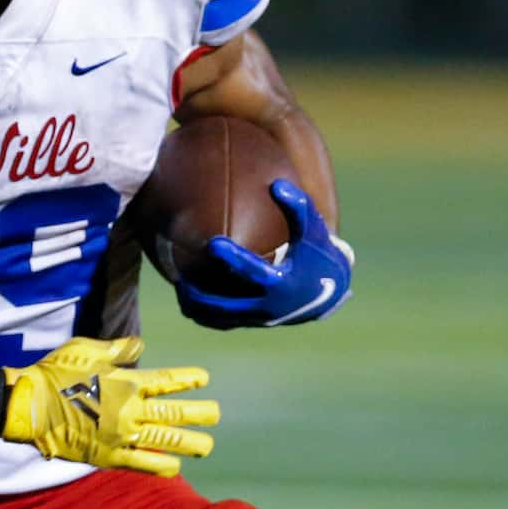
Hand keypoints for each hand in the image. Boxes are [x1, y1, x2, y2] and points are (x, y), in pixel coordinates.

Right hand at [1, 337, 218, 477]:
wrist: (29, 406)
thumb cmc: (54, 373)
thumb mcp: (85, 349)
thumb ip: (117, 349)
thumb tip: (140, 344)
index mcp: (126, 382)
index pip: (165, 381)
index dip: (187, 379)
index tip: (204, 378)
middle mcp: (129, 410)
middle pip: (173, 413)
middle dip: (198, 413)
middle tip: (216, 414)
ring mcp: (121, 435)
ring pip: (164, 440)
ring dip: (189, 443)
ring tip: (207, 446)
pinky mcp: (108, 456)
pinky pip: (141, 463)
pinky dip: (160, 466)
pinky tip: (175, 467)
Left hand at [177, 179, 354, 329]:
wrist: (328, 291)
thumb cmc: (317, 254)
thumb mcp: (314, 230)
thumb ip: (299, 207)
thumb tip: (277, 184)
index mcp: (282, 283)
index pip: (253, 272)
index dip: (233, 259)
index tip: (213, 243)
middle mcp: (268, 306)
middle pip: (226, 306)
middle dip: (201, 295)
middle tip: (180, 279)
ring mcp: (259, 318)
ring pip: (220, 319)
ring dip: (197, 307)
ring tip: (179, 287)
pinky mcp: (253, 322)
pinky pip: (222, 323)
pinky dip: (204, 314)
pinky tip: (187, 297)